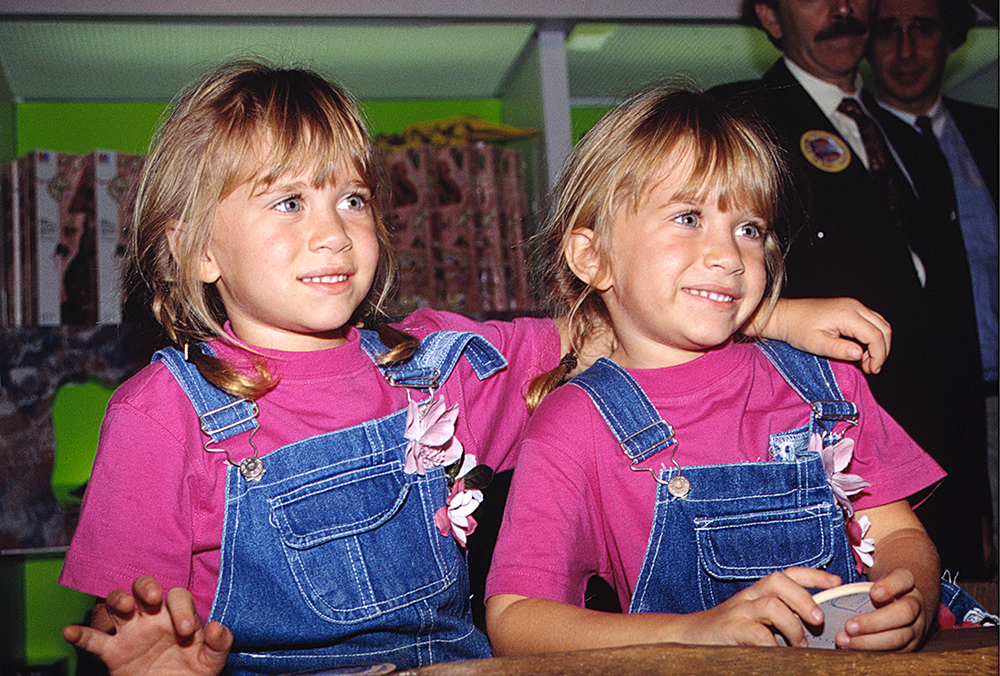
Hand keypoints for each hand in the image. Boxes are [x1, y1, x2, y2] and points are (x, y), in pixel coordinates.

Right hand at [63, 575, 231, 675]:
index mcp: (178, 615)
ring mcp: (131, 632)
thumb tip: (215, 626)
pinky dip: (80, 634)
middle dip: (146, 587)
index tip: (184, 631)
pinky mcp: (113, 652)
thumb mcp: (212, 660)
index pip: (177, 597)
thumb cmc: (194, 673)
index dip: (182, 608)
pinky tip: (70, 631)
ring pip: (117, 603)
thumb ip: (219, 643)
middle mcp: (153, 618)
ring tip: (124, 607)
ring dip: (118, 599)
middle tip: (153, 599)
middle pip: (144, 587)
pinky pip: (92, 639)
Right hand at [680, 568, 840, 646]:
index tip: (837, 582)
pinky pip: (757, 634)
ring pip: (770, 604)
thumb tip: (812, 627)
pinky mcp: (730, 631)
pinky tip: (778, 656)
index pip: (787, 574)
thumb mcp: (752, 618)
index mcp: (757, 593)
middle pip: (778, 581)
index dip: (813, 575)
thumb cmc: (726, 632)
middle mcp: (748, 597)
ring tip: (800, 645)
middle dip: (803, 597)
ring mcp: (738, 612)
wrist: (688, 637)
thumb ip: (777, 617)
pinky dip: (773, 645)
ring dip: (792, 624)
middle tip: (818, 620)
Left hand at [757, 298, 890, 373]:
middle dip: (882, 351)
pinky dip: (872, 337)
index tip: (872, 370)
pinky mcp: (849, 308)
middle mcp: (854, 306)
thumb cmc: (797, 329)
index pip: (876, 335)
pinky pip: (871, 322)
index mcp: (847, 314)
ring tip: (865, 362)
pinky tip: (860, 351)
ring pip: (880, 324)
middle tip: (871, 368)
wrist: (785, 316)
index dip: (879, 355)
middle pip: (884, 328)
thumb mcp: (816, 344)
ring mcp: (853, 305)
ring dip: (878, 344)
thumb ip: (839, 350)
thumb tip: (860, 354)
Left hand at [835, 568, 927, 650]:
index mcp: (907, 582)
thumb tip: (830, 585)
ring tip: (844, 640)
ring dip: (869, 641)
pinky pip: (894, 652)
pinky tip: (852, 650)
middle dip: (875, 622)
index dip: (890, 586)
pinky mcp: (910, 645)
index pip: (903, 579)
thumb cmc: (882, 588)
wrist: (905, 603)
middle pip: (904, 613)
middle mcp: (916, 605)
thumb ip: (862, 581)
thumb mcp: (876, 577)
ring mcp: (916, 627)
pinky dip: (872, 652)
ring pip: (899, 637)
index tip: (873, 592)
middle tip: (849, 626)